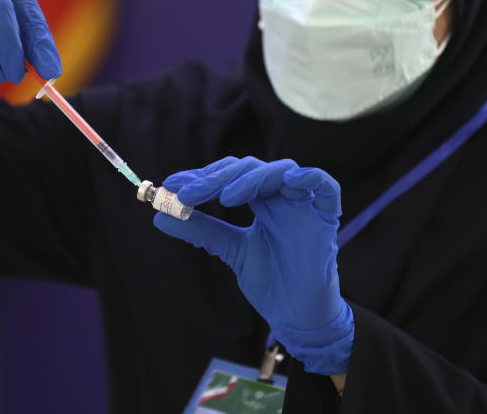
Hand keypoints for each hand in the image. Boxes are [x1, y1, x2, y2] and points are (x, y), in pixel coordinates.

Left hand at [153, 156, 353, 374]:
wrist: (296, 316)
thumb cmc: (270, 282)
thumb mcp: (231, 251)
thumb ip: (202, 230)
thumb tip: (160, 217)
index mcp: (262, 201)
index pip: (231, 175)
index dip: (203, 176)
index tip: (173, 185)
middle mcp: (282, 197)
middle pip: (251, 169)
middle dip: (217, 178)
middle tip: (188, 193)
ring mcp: (305, 204)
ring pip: (281, 171)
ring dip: (251, 179)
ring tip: (225, 196)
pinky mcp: (326, 217)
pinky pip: (326, 187)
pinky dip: (310, 178)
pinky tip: (288, 181)